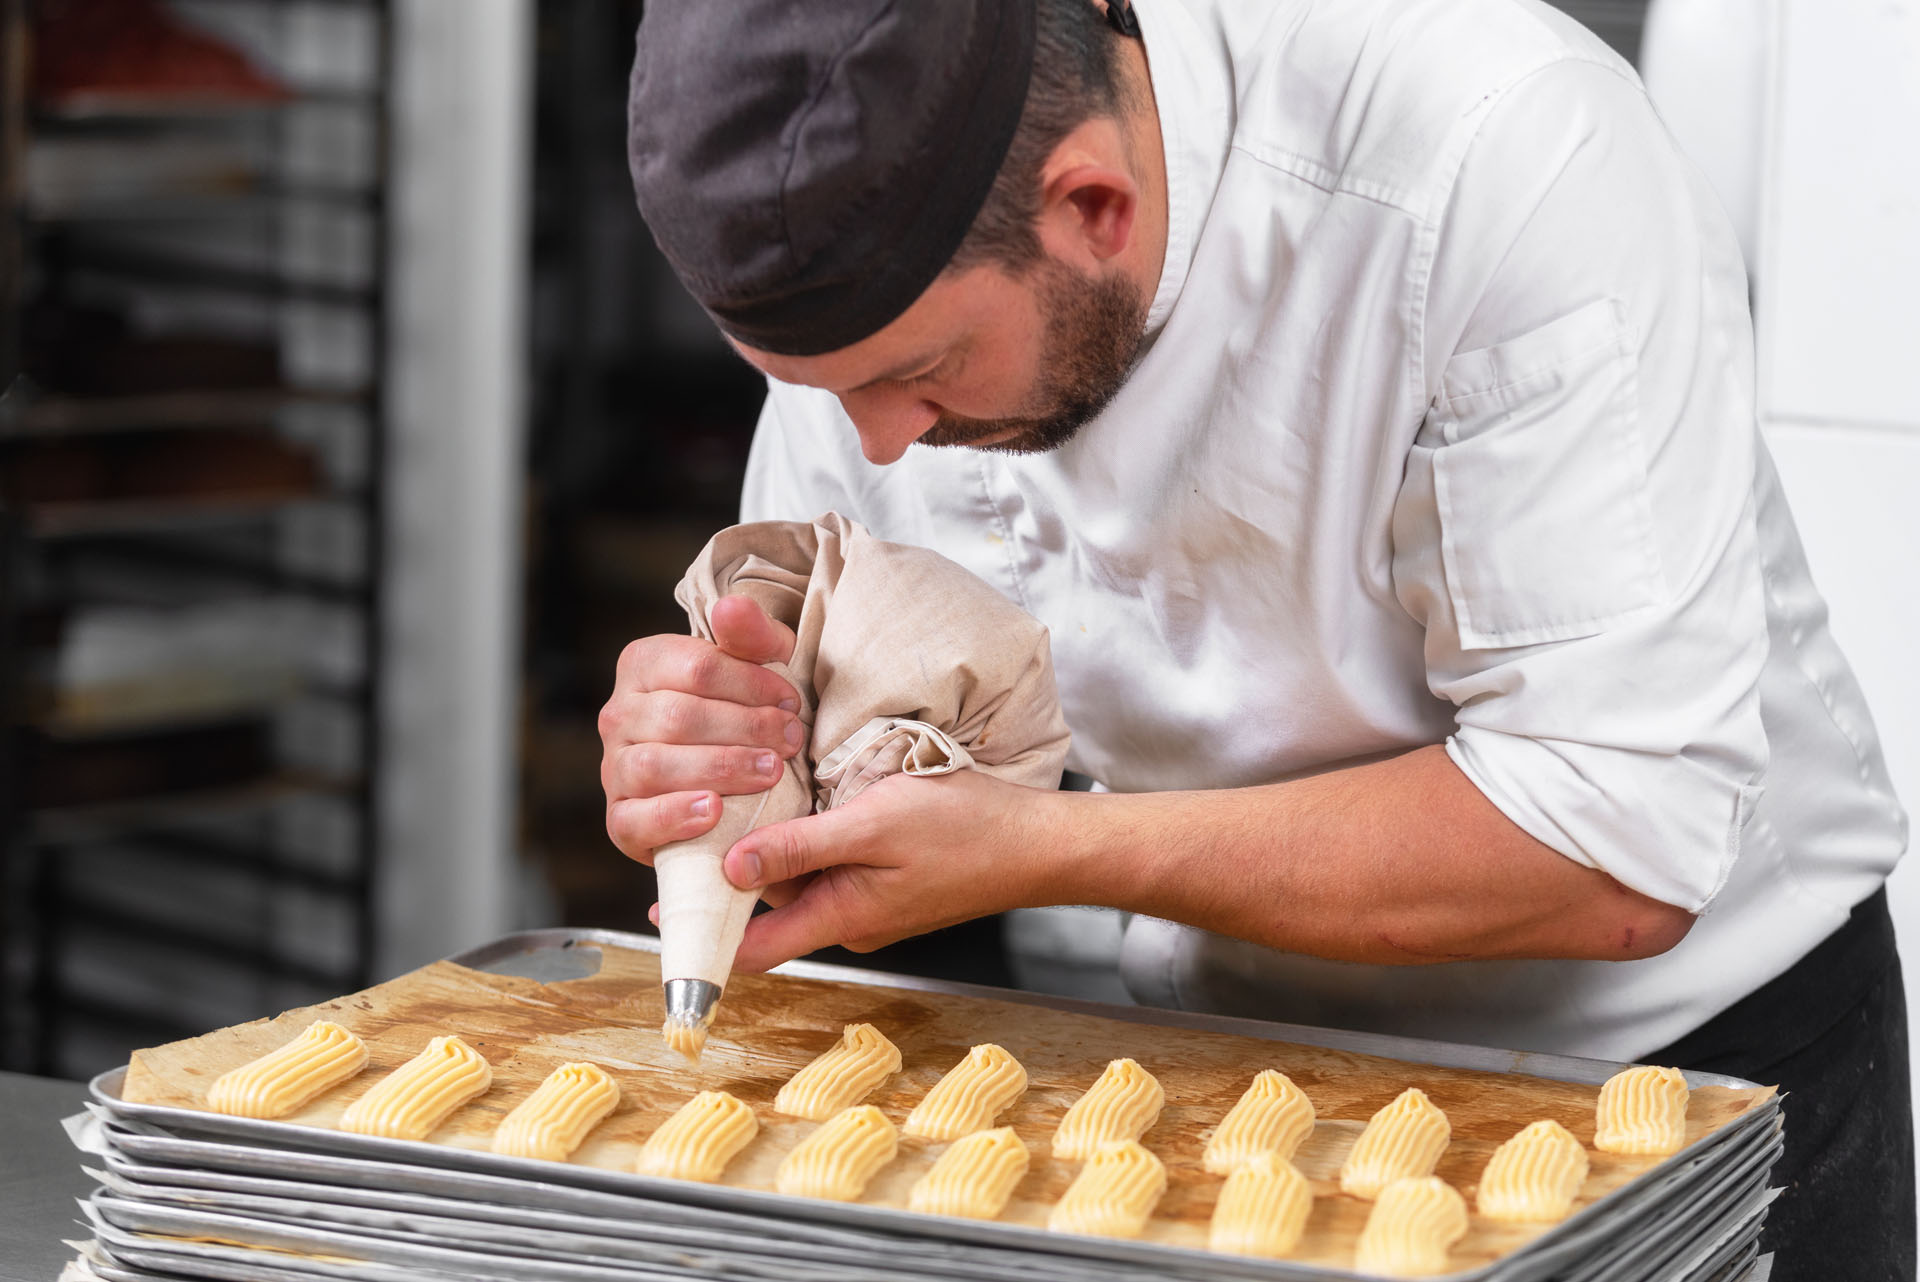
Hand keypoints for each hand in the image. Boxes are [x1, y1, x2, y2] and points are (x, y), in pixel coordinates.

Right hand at [599, 594, 805, 866]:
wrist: (727, 780)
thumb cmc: (742, 710)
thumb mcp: (756, 666)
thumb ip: (750, 635)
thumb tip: (732, 607)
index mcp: (644, 664)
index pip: (697, 668)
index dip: (751, 684)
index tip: (792, 702)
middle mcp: (618, 714)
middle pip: (679, 717)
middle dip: (746, 728)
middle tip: (792, 740)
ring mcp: (614, 768)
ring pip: (656, 766)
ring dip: (721, 769)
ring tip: (771, 772)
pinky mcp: (620, 820)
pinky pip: (635, 820)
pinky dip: (673, 816)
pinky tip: (714, 811)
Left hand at [705, 769, 1074, 971]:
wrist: (1038, 842)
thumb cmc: (966, 829)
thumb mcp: (874, 825)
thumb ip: (800, 847)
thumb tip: (730, 867)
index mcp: (841, 917)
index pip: (754, 949)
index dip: (704, 938)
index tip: (661, 915)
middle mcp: (850, 920)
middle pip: (771, 905)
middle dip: (732, 873)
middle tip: (693, 823)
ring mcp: (870, 903)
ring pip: (800, 880)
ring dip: (772, 848)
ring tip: (740, 800)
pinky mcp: (887, 882)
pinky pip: (830, 866)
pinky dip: (807, 840)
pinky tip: (799, 801)